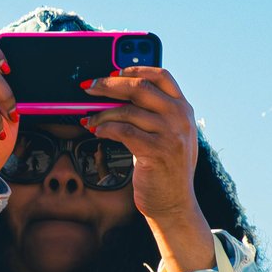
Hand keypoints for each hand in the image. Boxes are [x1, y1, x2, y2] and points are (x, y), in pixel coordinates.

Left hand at [81, 68, 212, 271]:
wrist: (174, 204)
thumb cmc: (165, 169)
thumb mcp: (170, 135)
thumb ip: (155, 113)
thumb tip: (118, 93)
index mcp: (183, 108)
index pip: (161, 75)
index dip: (135, 67)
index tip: (113, 70)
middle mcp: (180, 117)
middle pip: (140, 87)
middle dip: (109, 84)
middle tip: (88, 87)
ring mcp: (170, 134)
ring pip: (127, 110)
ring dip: (101, 113)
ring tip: (88, 119)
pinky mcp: (157, 151)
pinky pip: (123, 131)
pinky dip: (105, 128)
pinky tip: (97, 131)